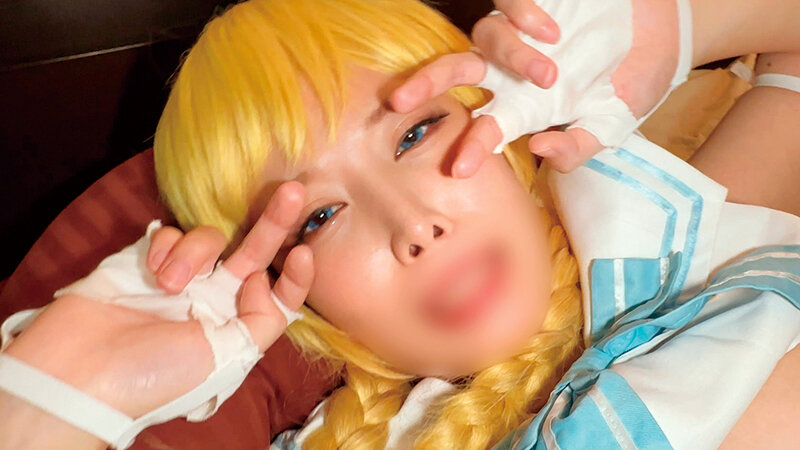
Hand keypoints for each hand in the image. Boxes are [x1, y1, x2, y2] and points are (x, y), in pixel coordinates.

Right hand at [4, 181, 312, 418]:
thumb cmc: (160, 373)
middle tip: (294, 191)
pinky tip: (152, 269)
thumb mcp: (229, 358)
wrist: (82, 370)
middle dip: (274, 222)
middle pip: (253, 253)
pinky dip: (166, 246)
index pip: (275, 295)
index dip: (293, 277)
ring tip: (170, 283)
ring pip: (209, 238)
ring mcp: (181, 277)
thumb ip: (262, 320)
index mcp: (235, 326)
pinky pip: (170, 234)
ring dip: (195, 253)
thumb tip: (264, 281)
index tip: (303, 253)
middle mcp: (212, 300)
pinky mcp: (146, 258)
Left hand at [389, 0, 680, 173]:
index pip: (485, 126)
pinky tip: (549, 29)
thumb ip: (578, 146)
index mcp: (527, 105)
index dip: (469, 146)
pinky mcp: (536, 0)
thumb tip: (537, 151)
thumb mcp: (612, 125)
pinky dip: (521, 16)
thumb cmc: (633, 81)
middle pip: (456, 74)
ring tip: (550, 70)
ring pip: (485, 38)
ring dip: (511, 56)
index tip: (457, 169)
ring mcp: (522, 31)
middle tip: (400, 102)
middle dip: (425, 85)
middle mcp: (513, 70)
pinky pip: (509, 2)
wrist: (669, 31)